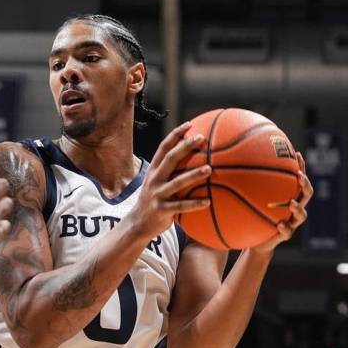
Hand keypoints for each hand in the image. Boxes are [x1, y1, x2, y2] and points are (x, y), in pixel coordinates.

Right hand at [129, 122, 211, 239]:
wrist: (138, 223)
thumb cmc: (154, 200)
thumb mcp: (157, 183)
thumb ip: (171, 173)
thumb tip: (195, 160)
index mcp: (153, 171)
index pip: (163, 148)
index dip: (175, 135)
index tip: (189, 124)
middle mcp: (154, 180)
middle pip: (169, 159)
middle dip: (185, 147)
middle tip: (201, 138)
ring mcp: (157, 195)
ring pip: (177, 182)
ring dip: (193, 175)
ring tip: (209, 168)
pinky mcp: (162, 210)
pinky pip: (181, 206)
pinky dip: (194, 204)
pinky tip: (208, 201)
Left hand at [251, 152, 313, 253]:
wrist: (256, 240)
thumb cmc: (253, 215)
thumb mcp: (249, 198)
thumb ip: (245, 184)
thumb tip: (227, 164)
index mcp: (288, 196)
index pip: (297, 179)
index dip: (300, 167)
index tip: (296, 154)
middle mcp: (293, 208)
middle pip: (306, 195)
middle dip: (305, 185)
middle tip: (299, 177)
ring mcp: (291, 222)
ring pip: (302, 215)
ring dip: (298, 208)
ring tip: (292, 203)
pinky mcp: (284, 235)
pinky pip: (287, 233)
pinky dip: (285, 228)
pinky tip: (280, 225)